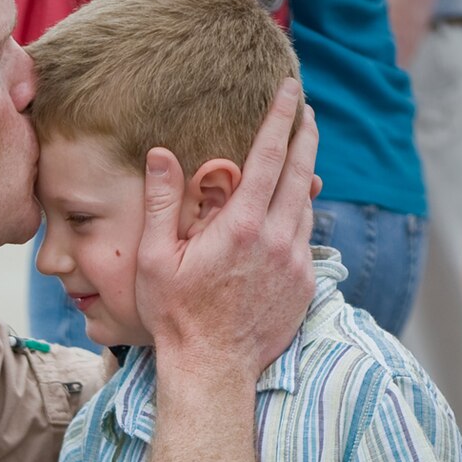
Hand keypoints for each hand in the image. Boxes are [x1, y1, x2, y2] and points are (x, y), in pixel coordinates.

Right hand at [136, 78, 320, 373]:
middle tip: (307, 111)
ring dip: (305, 177)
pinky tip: (289, 213)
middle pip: (301, 172)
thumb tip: (162, 153)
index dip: (281, 118)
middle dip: (306, 136)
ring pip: (306, 206)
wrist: (212, 370)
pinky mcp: (304, 285)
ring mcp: (295, 263)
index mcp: (241, 225)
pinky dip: (299, 217)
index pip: (270, 155)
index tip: (289, 91)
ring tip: (298, 159)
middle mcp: (276, 238)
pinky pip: (305, 239)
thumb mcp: (154, 258)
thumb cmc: (175, 316)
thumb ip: (162, 202)